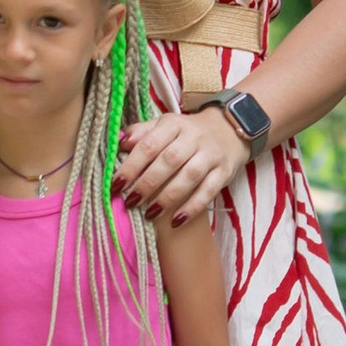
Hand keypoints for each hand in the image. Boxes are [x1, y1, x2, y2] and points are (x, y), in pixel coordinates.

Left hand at [118, 103, 255, 226]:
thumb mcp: (164, 126)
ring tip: (150, 213)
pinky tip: (176, 221)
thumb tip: (119, 143)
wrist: (229, 130)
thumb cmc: (187, 133)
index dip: (132, 165)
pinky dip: (192, 207)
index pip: (149, 144)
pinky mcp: (224, 172)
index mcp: (174, 124)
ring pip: (189, 176)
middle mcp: (194, 137)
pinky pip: (208, 191)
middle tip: (131, 202)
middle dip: (147, 183)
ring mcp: (211, 155)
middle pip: (169, 161)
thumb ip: (142, 134)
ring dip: (168, 197)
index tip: (116, 184)